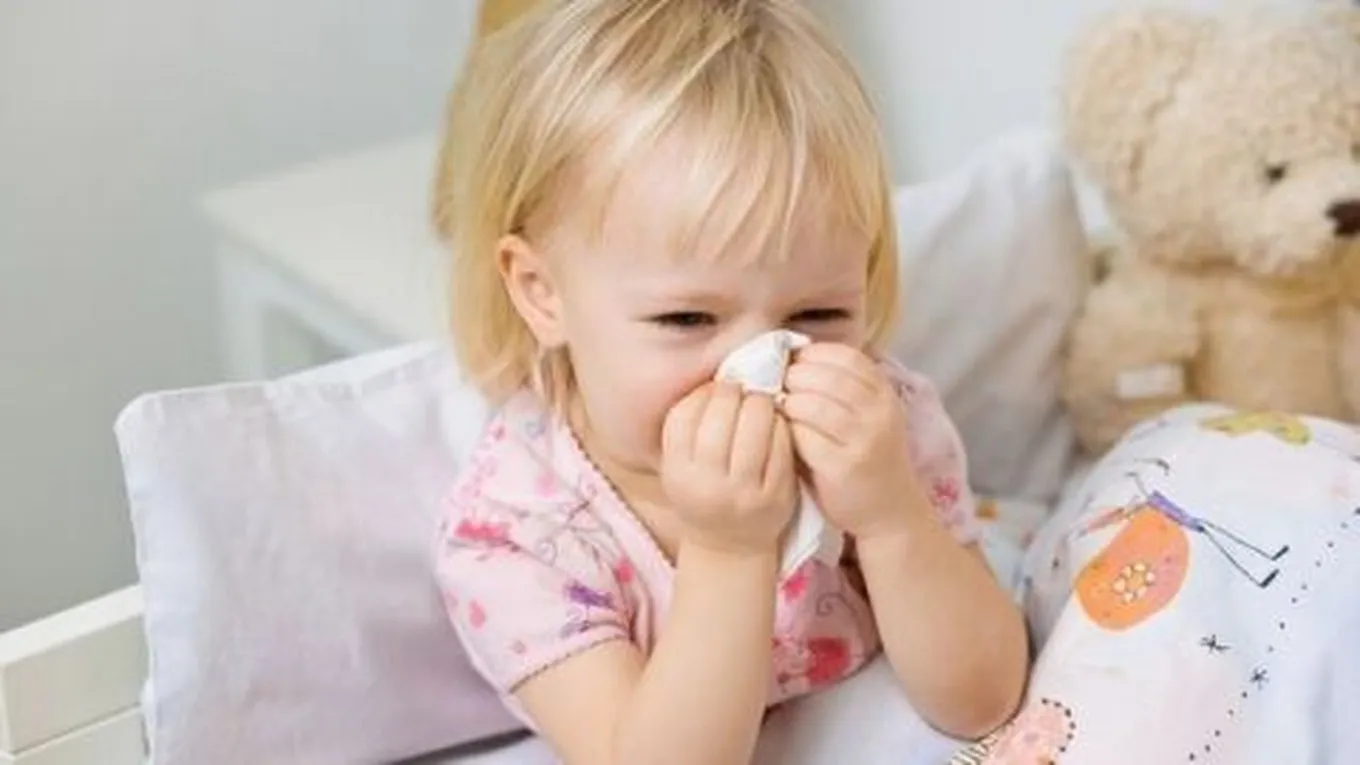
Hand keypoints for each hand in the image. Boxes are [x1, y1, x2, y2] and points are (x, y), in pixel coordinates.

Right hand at [661, 382, 797, 556]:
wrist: (729, 547)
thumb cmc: (703, 493)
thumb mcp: (682, 466)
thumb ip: (689, 426)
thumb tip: (717, 378)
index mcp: (677, 473)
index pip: (686, 415)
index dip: (704, 393)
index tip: (716, 389)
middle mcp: (708, 485)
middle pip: (721, 416)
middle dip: (734, 393)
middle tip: (742, 389)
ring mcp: (745, 492)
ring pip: (755, 425)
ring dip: (760, 403)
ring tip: (759, 401)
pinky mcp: (776, 495)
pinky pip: (782, 443)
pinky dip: (780, 424)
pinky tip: (776, 422)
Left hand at [782, 344, 920, 538]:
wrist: (889, 510)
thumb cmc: (866, 456)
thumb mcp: (866, 415)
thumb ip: (839, 388)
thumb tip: (792, 358)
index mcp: (884, 393)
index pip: (845, 355)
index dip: (813, 354)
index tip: (794, 362)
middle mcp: (879, 412)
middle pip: (825, 376)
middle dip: (795, 376)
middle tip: (779, 385)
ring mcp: (863, 439)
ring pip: (811, 404)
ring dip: (788, 402)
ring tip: (781, 408)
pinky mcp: (843, 465)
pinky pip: (804, 436)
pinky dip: (788, 430)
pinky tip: (784, 434)